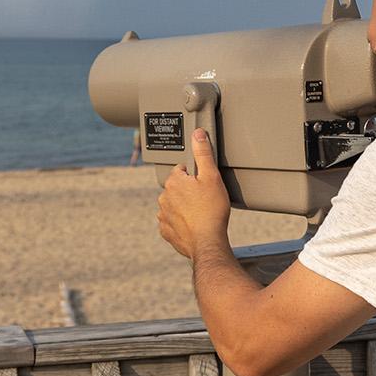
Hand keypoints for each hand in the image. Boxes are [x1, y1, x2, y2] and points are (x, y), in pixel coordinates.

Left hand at [157, 129, 230, 259]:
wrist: (207, 242)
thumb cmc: (212, 210)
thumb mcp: (212, 176)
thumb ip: (203, 153)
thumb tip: (197, 134)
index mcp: (173, 181)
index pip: (182, 170)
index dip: (195, 176)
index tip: (204, 184)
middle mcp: (164, 197)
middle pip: (177, 188)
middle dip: (189, 191)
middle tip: (205, 199)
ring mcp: (163, 215)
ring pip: (174, 205)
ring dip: (184, 207)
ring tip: (201, 213)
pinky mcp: (166, 231)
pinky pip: (172, 222)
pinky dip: (181, 222)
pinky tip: (194, 225)